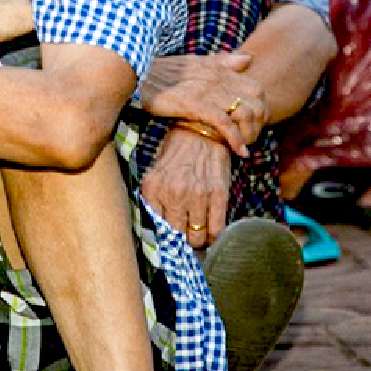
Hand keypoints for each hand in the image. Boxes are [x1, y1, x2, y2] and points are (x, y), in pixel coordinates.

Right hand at [138, 52, 265, 155]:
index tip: (254, 125)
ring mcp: (208, 91)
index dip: (261, 109)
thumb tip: (248, 59)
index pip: (257, 89)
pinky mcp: (195, 104)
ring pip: (245, 113)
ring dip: (250, 134)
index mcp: (220, 70)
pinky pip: (224, 123)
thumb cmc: (163, 72)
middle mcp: (218, 78)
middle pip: (256, 102)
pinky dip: (235, 139)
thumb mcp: (195, 63)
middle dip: (259, 124)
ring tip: (245, 147)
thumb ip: (222, 62)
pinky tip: (239, 152)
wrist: (136, 74)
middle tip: (252, 140)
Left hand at [139, 127, 231, 249]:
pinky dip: (214, 236)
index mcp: (153, 188)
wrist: (202, 129)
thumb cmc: (177, 149)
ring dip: (198, 239)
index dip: (163, 237)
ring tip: (198, 235)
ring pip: (197, 236)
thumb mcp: (156, 170)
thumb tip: (159, 226)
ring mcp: (197, 196)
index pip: (154, 227)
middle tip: (184, 239)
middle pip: (176, 237)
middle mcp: (173, 194)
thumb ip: (154, 197)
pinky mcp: (218, 195)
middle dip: (180, 241)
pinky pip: (216, 228)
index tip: (169, 240)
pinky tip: (212, 233)